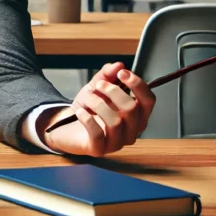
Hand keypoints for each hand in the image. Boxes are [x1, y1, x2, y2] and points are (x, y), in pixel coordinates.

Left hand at [40, 62, 155, 156]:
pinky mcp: (99, 149)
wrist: (66, 126)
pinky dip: (87, 119)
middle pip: (132, 109)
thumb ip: (107, 75)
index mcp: (137, 114)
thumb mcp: (97, 87)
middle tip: (99, 85)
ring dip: (98, 104)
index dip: (138, 85)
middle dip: (114, 92)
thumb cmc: (88, 108)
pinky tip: (81, 112)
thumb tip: (118, 65)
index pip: (148, 101)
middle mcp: (132, 130)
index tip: (122, 73)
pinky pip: (98, 134)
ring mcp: (117, 142)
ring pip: (116, 122)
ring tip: (87, 98)